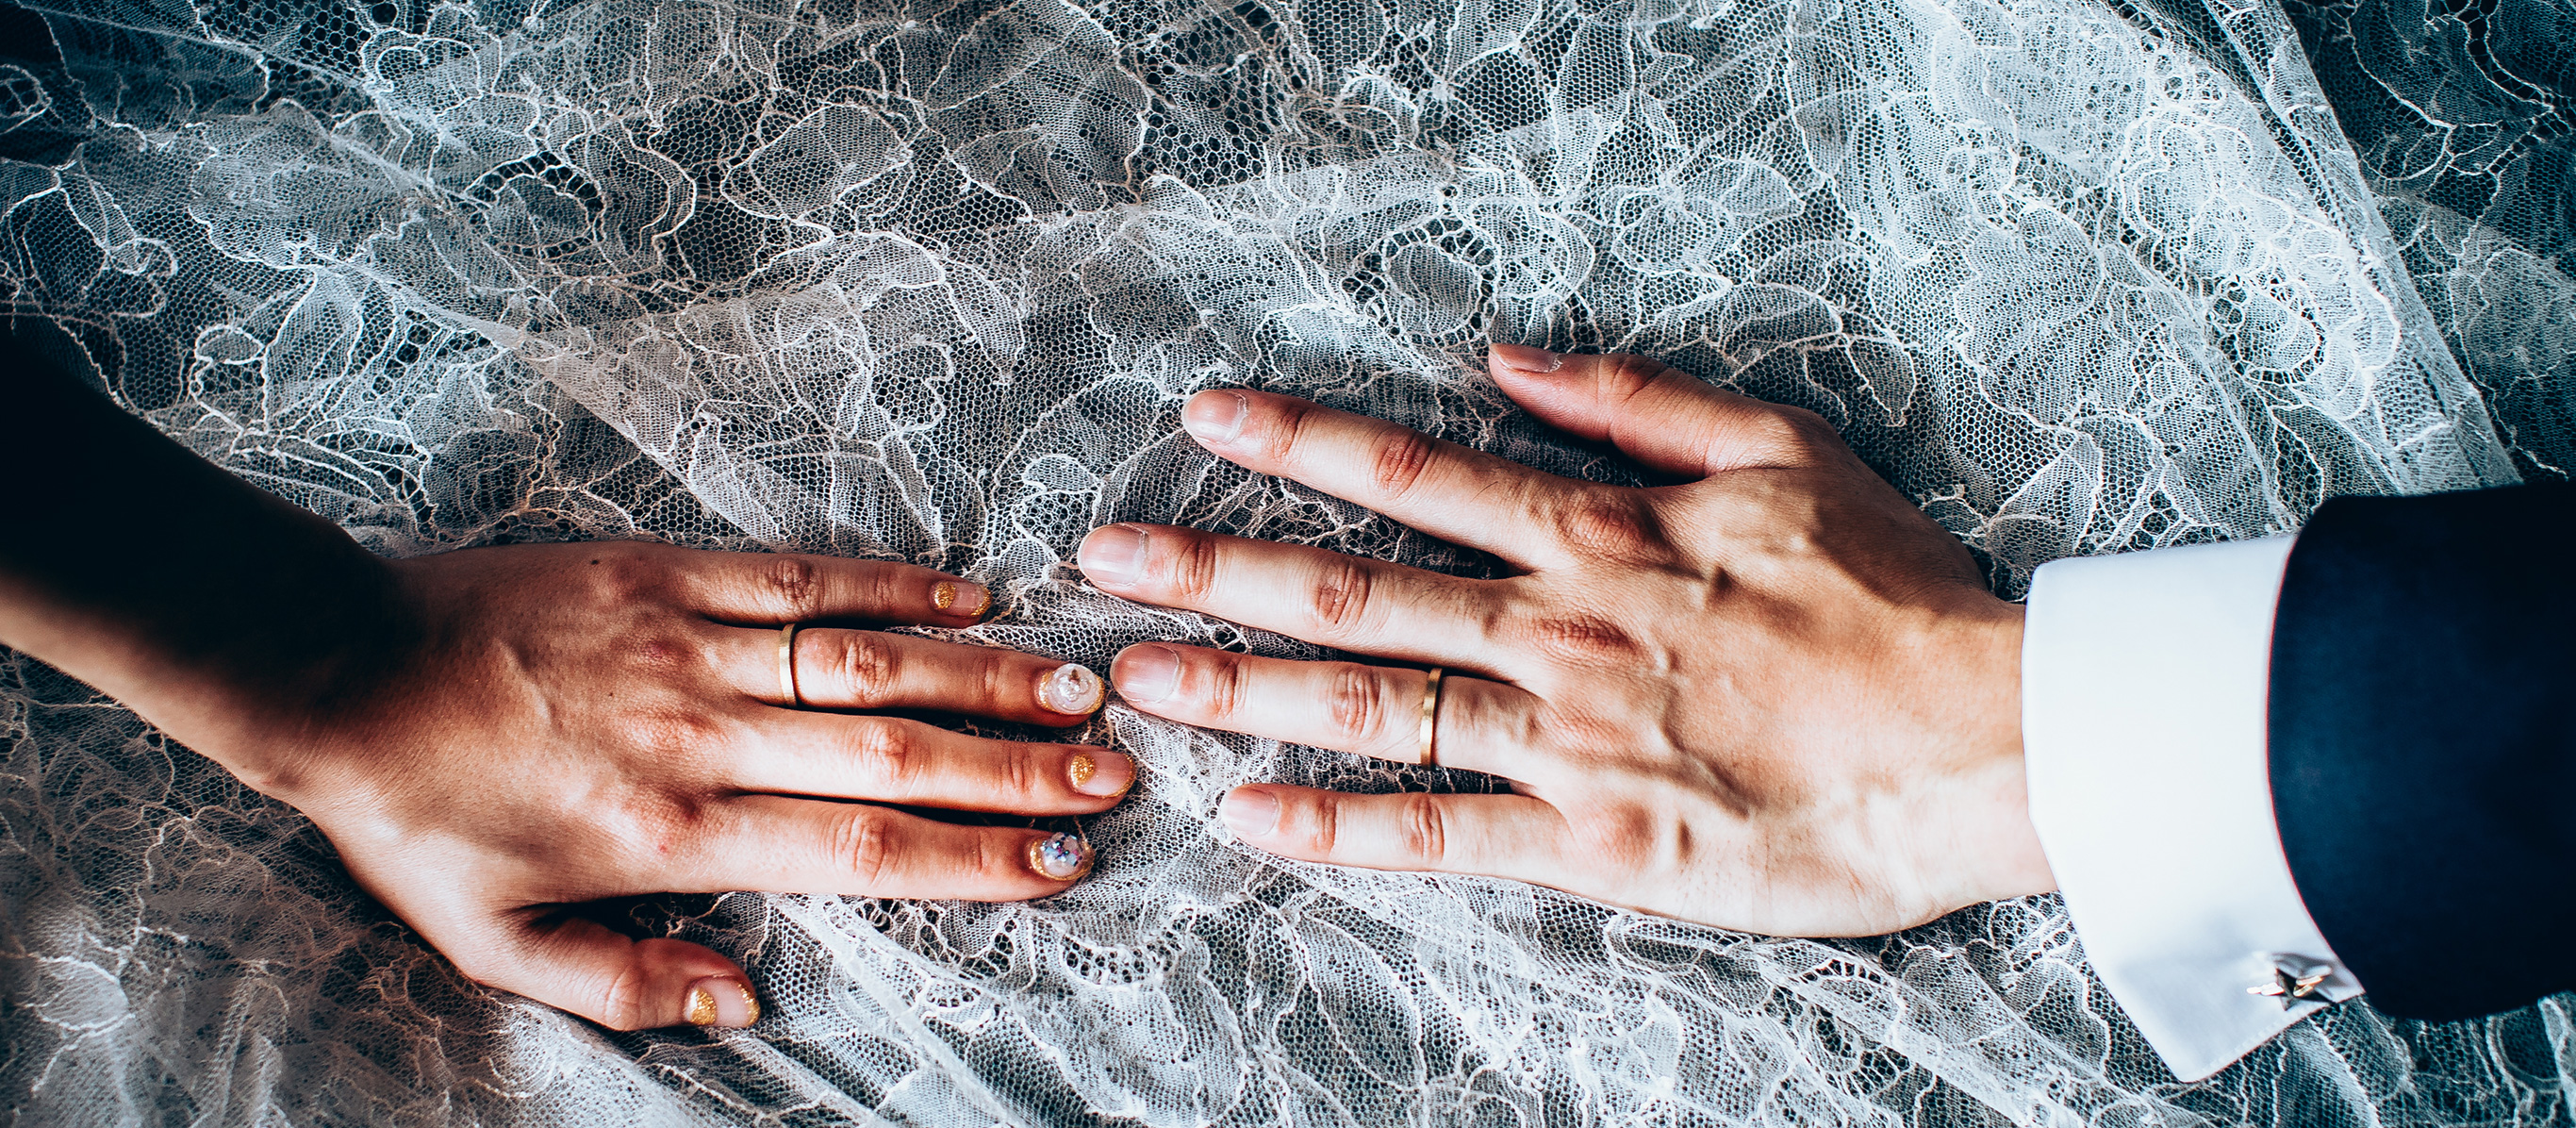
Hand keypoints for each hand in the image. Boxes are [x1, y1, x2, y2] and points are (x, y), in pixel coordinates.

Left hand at [252, 545, 1128, 1028]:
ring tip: (1081, 685)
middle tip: (1115, 771)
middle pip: (892, 751)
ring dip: (983, 674)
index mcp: (671, 836)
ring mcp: (687, 643)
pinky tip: (971, 597)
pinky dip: (892, 585)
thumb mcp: (495, 944)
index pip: (860, 848)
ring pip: (866, 659)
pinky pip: (800, 577)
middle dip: (1018, 766)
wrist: (329, 665)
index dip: (975, 857)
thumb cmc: (417, 817)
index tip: (1063, 862)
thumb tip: (745, 1004)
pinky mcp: (665, 571)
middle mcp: (699, 736)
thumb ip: (624, 985)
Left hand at [1077, 346, 2053, 936]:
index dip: (1298, 442)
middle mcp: (1555, 627)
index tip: (1206, 419)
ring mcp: (1564, 737)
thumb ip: (1632, 402)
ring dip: (1241, 688)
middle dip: (1215, 566)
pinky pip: (1441, 837)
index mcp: (1594, 533)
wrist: (1984, 733)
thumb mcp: (1776, 448)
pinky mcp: (1594, 842)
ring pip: (1368, 706)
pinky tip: (1252, 822)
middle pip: (1351, 590)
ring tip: (1138, 678)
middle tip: (1105, 557)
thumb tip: (1510, 360)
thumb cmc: (1889, 593)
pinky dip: (1340, 831)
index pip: (1411, 477)